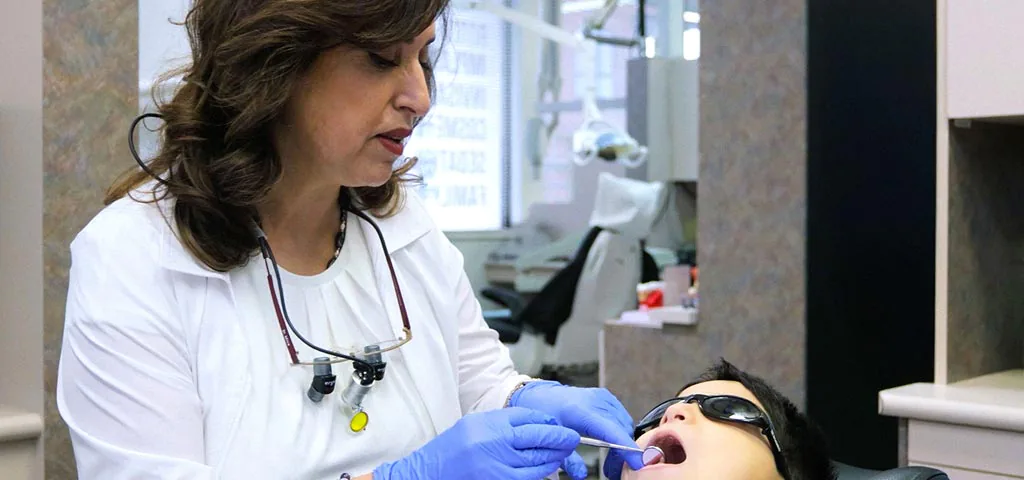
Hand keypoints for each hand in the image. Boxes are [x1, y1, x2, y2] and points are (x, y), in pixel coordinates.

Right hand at [373, 407, 581, 479]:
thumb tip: (536, 422)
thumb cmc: (449, 450)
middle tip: (572, 437)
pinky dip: (541, 473)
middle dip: (560, 437)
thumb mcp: (474, 425)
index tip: (556, 423)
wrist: (426, 475)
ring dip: (555, 457)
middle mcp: (494, 444)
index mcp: (488, 424)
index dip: (547, 420)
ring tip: (564, 452)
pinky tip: (548, 467)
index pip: (527, 417)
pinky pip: (529, 479)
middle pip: (538, 437)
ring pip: (538, 461)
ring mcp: (498, 468)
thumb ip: (502, 422)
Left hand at [509, 381, 643, 479]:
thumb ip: (568, 459)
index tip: (638, 462)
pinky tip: (610, 440)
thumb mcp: (551, 439)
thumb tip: (581, 474)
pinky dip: (619, 429)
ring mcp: (601, 396)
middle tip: (613, 468)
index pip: (612, 430)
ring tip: (610, 457)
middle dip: (623, 451)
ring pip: (624, 422)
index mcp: (580, 411)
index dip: (627, 448)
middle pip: (621, 429)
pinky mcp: (605, 396)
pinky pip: (621, 415)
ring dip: (622, 441)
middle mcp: (594, 400)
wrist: (539, 396)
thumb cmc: (544, 416)